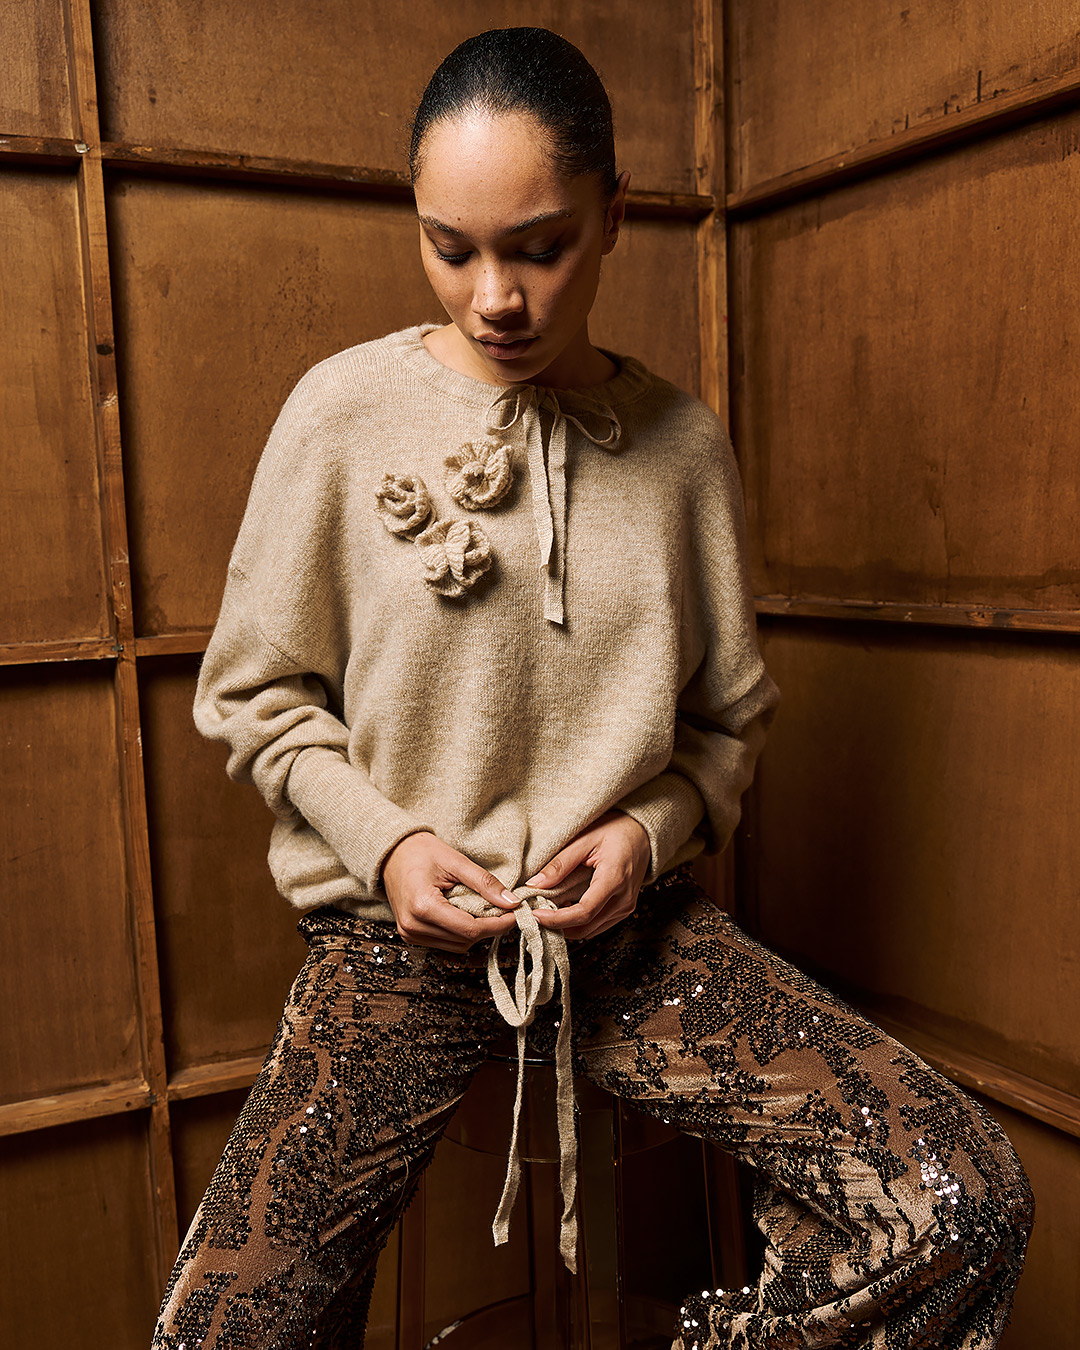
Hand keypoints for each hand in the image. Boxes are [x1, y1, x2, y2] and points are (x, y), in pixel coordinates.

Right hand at [382, 832, 520, 952]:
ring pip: (457, 945)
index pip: (470, 929)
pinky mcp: (410, 936)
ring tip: (487, 910)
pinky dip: (461, 932)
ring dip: (476, 931)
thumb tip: (512, 902)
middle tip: (506, 910)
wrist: (391, 853)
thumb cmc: (420, 852)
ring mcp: (409, 934)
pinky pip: (445, 942)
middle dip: (490, 927)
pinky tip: (467, 914)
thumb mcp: (456, 861)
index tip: (517, 914)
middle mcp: (413, 927)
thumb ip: (484, 883)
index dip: (498, 924)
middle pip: (465, 940)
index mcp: (423, 907)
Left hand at [526, 811, 650, 940]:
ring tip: (547, 912)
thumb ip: (560, 864)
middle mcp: (624, 899)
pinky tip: (566, 911)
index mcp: (614, 880)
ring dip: (568, 927)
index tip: (536, 915)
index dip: (557, 919)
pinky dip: (580, 923)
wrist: (642, 832)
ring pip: (592, 930)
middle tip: (535, 915)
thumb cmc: (616, 830)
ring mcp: (626, 906)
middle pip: (586, 927)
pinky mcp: (624, 909)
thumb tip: (535, 884)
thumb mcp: (585, 839)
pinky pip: (599, 925)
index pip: (584, 912)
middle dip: (559, 926)